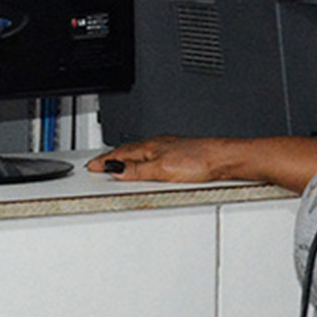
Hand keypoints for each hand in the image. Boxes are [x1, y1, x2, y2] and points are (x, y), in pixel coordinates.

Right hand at [86, 135, 224, 181]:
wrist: (224, 159)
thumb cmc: (199, 160)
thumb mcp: (163, 170)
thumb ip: (138, 170)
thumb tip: (117, 170)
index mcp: (150, 147)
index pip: (120, 154)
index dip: (104, 161)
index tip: (92, 165)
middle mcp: (158, 146)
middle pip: (128, 152)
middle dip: (112, 158)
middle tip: (99, 164)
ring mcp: (169, 150)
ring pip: (140, 154)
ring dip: (126, 160)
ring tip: (117, 166)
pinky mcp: (180, 156)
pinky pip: (152, 158)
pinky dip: (142, 162)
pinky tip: (146, 167)